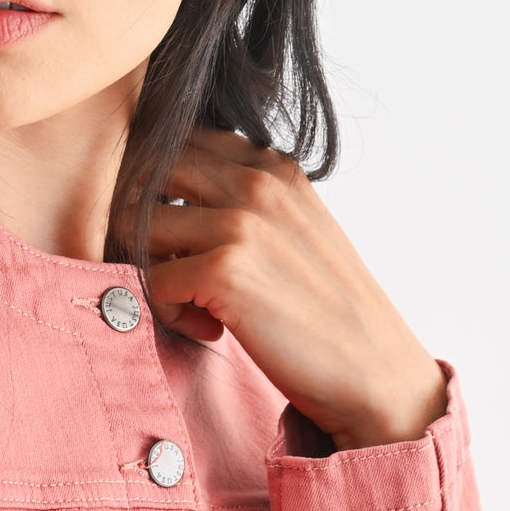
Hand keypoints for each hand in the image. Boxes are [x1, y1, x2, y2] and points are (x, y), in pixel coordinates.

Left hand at [129, 125, 448, 449]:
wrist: (374, 370)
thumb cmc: (328, 310)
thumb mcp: (296, 228)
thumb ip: (248, 200)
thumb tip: (173, 198)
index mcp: (273, 165)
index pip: (179, 140)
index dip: (156, 185)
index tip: (172, 235)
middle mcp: (255, 181)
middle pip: (145, 173)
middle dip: (137, 220)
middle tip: (167, 268)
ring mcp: (239, 223)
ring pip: (136, 224)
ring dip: (151, 267)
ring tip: (193, 302)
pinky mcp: (223, 271)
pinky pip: (149, 280)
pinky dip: (169, 313)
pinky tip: (212, 330)